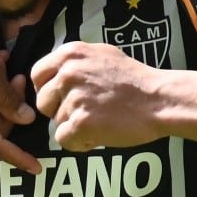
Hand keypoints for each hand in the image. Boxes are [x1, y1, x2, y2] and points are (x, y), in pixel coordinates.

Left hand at [31, 41, 167, 150]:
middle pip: (42, 101)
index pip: (37, 74)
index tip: (61, 97)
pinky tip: (97, 135)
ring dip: (73, 126)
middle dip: (58, 111)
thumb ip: (75, 62)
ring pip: (55, 122)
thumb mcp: (102, 54)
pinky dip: (79, 142)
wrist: (159, 99)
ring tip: (98, 120)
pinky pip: (63, 139)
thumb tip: (55, 72)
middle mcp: (68, 72)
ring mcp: (74, 97)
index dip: (47, 90)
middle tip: (83, 112)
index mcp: (70, 53)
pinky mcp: (81, 122)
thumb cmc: (135, 79)